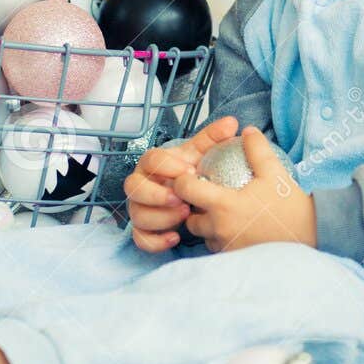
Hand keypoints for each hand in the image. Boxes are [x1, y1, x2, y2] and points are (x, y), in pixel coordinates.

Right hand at [124, 115, 239, 252]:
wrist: (186, 196)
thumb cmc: (189, 172)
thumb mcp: (200, 155)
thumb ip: (212, 139)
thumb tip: (231, 123)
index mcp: (153, 164)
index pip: (150, 159)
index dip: (167, 166)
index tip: (190, 171)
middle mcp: (140, 184)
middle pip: (133, 188)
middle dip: (156, 195)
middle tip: (181, 200)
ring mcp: (139, 208)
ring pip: (137, 214)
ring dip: (160, 217)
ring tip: (184, 216)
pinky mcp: (142, 230)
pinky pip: (140, 238)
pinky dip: (155, 241)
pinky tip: (175, 237)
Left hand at [172, 126, 315, 252]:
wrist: (311, 239)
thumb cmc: (291, 208)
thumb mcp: (275, 173)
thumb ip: (257, 149)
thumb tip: (247, 131)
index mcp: (223, 206)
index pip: (185, 190)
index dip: (183, 180)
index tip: (194, 175)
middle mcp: (218, 229)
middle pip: (189, 217)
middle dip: (193, 206)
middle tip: (208, 194)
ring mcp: (225, 247)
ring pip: (202, 234)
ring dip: (206, 223)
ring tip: (223, 211)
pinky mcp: (233, 259)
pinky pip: (217, 247)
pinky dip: (219, 237)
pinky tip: (235, 226)